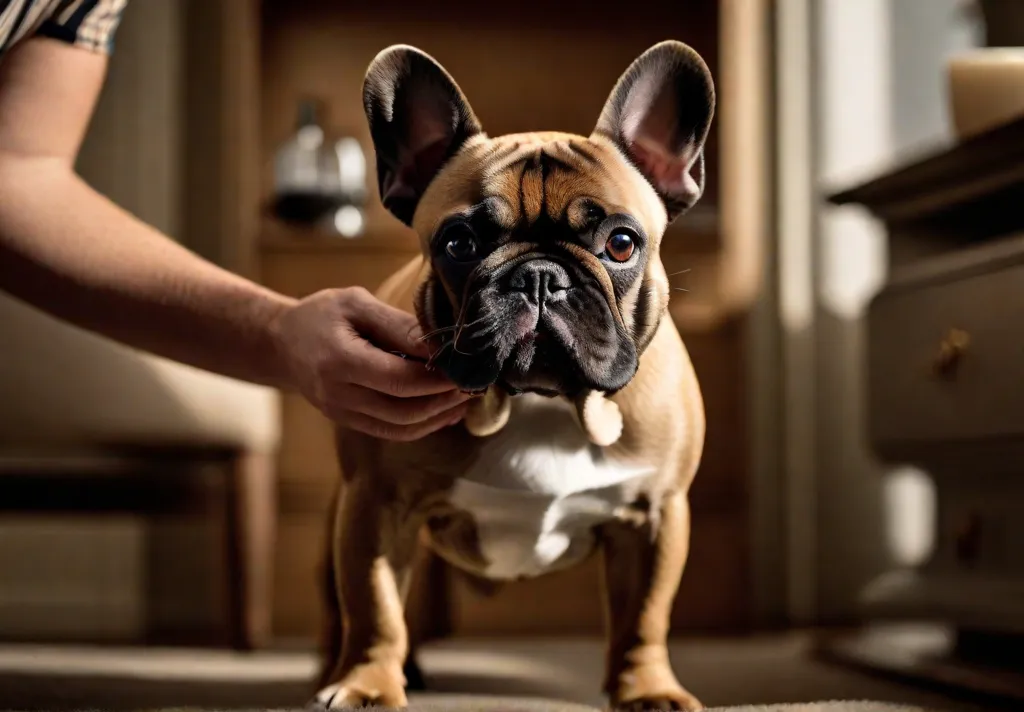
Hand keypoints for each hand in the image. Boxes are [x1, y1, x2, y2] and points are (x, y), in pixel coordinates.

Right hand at [271, 287, 469, 440]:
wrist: (281, 344)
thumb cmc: (321, 315)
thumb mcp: (357, 304)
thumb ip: (399, 325)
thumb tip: (442, 345)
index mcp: (339, 361)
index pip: (399, 380)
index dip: (438, 378)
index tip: (466, 366)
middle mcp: (339, 395)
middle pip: (405, 410)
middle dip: (446, 400)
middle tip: (476, 383)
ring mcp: (343, 414)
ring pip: (402, 428)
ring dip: (440, 416)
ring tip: (467, 396)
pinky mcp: (350, 423)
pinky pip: (393, 432)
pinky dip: (424, 424)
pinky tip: (446, 409)